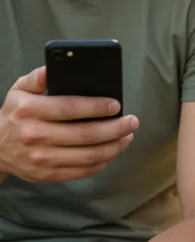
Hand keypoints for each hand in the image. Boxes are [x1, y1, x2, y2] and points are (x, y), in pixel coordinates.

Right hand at [0, 67, 138, 182]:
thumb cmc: (16, 113)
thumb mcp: (20, 89)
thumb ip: (39, 76)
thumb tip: (54, 67)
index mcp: (30, 110)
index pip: (70, 108)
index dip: (97, 107)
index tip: (117, 105)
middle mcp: (35, 136)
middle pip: (85, 135)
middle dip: (115, 128)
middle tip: (132, 121)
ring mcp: (41, 159)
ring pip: (88, 156)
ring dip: (114, 147)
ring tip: (128, 136)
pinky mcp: (46, 174)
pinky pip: (81, 171)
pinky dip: (102, 162)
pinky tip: (113, 152)